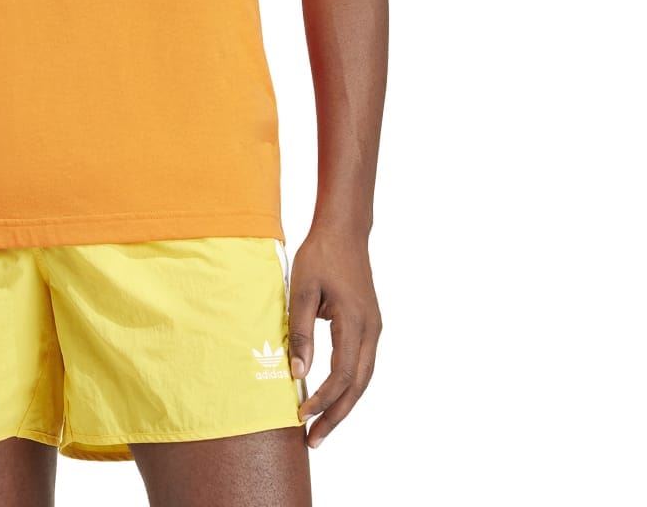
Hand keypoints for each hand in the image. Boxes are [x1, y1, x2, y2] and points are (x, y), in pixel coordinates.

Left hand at [287, 227, 381, 448]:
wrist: (344, 231)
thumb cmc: (320, 256)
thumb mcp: (301, 289)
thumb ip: (300, 331)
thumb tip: (297, 373)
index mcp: (356, 322)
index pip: (342, 374)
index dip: (323, 399)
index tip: (301, 415)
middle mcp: (371, 331)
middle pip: (358, 386)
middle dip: (336, 415)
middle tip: (313, 440)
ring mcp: (374, 328)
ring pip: (363, 379)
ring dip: (343, 404)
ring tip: (321, 427)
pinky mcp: (369, 325)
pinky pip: (361, 365)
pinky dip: (348, 386)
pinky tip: (331, 397)